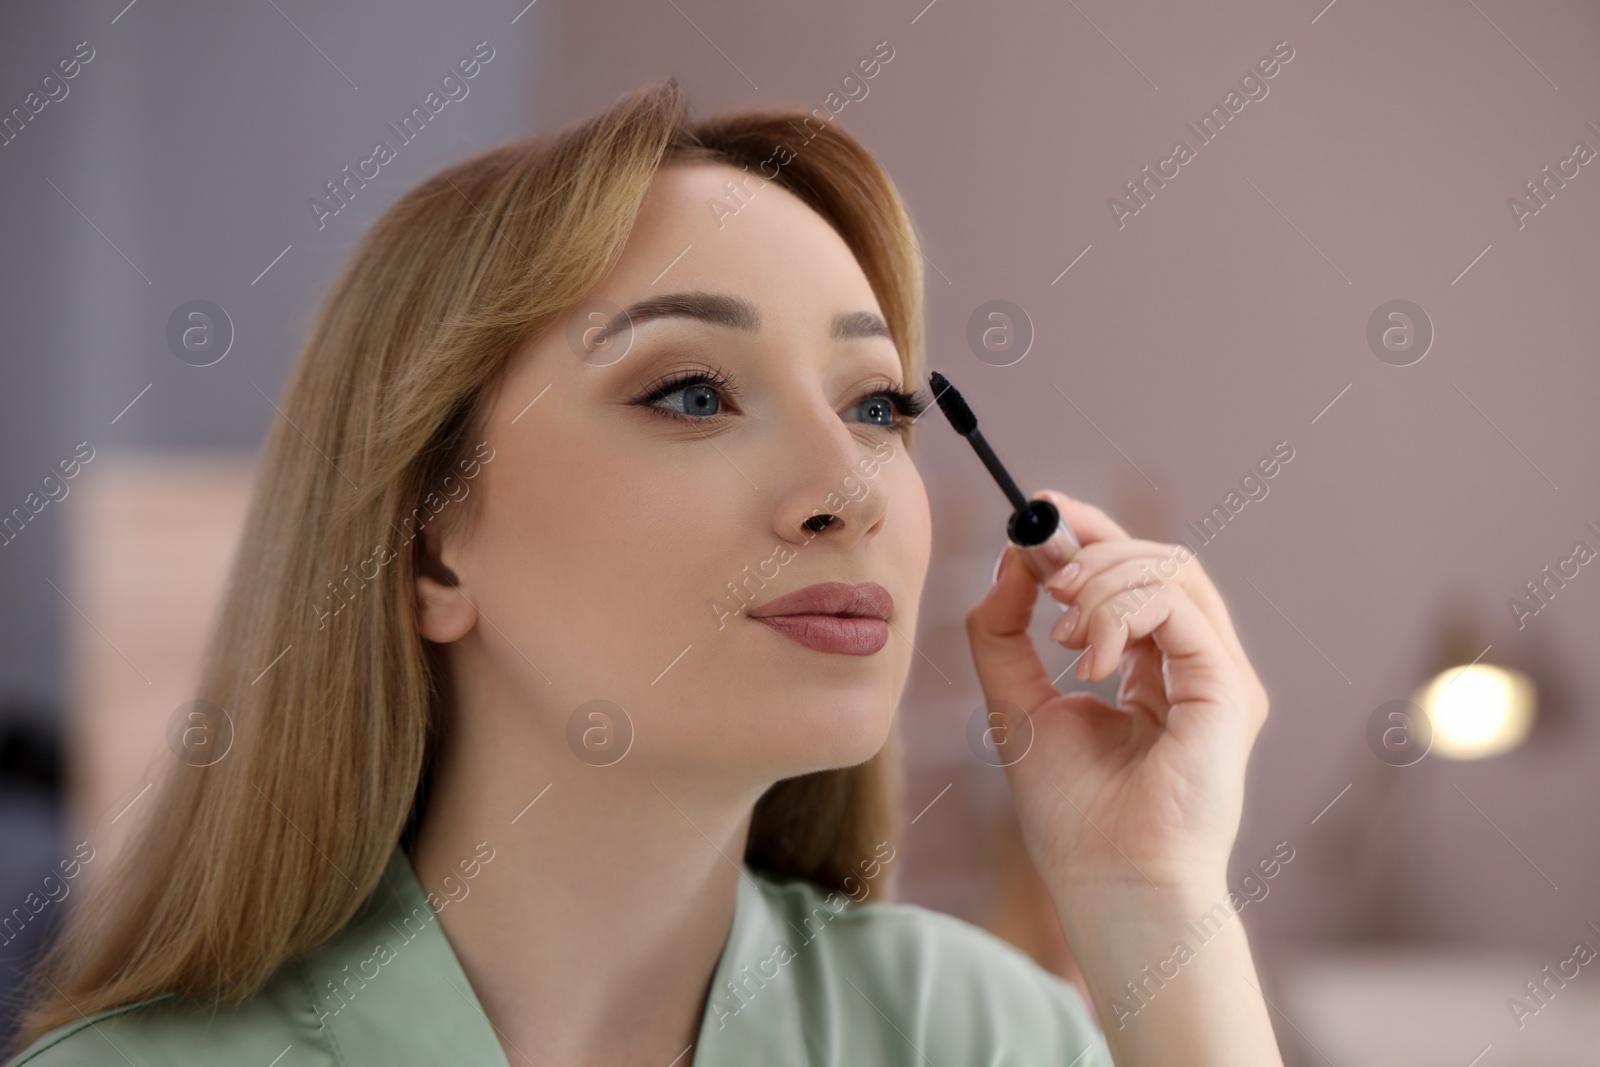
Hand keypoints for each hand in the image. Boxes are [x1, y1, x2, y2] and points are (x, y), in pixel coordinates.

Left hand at [964, 490, 1268, 896]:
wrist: (1108, 879)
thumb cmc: (1071, 811)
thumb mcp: (1016, 701)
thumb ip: (1005, 633)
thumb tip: (1008, 561)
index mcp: (1155, 668)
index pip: (1132, 574)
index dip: (1088, 532)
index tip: (1036, 513)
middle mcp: (1195, 664)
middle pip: (1158, 558)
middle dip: (1091, 545)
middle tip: (1039, 567)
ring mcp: (1218, 675)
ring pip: (1172, 570)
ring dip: (1101, 581)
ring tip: (1058, 633)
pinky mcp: (1228, 688)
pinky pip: (1180, 607)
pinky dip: (1121, 611)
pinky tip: (1084, 657)